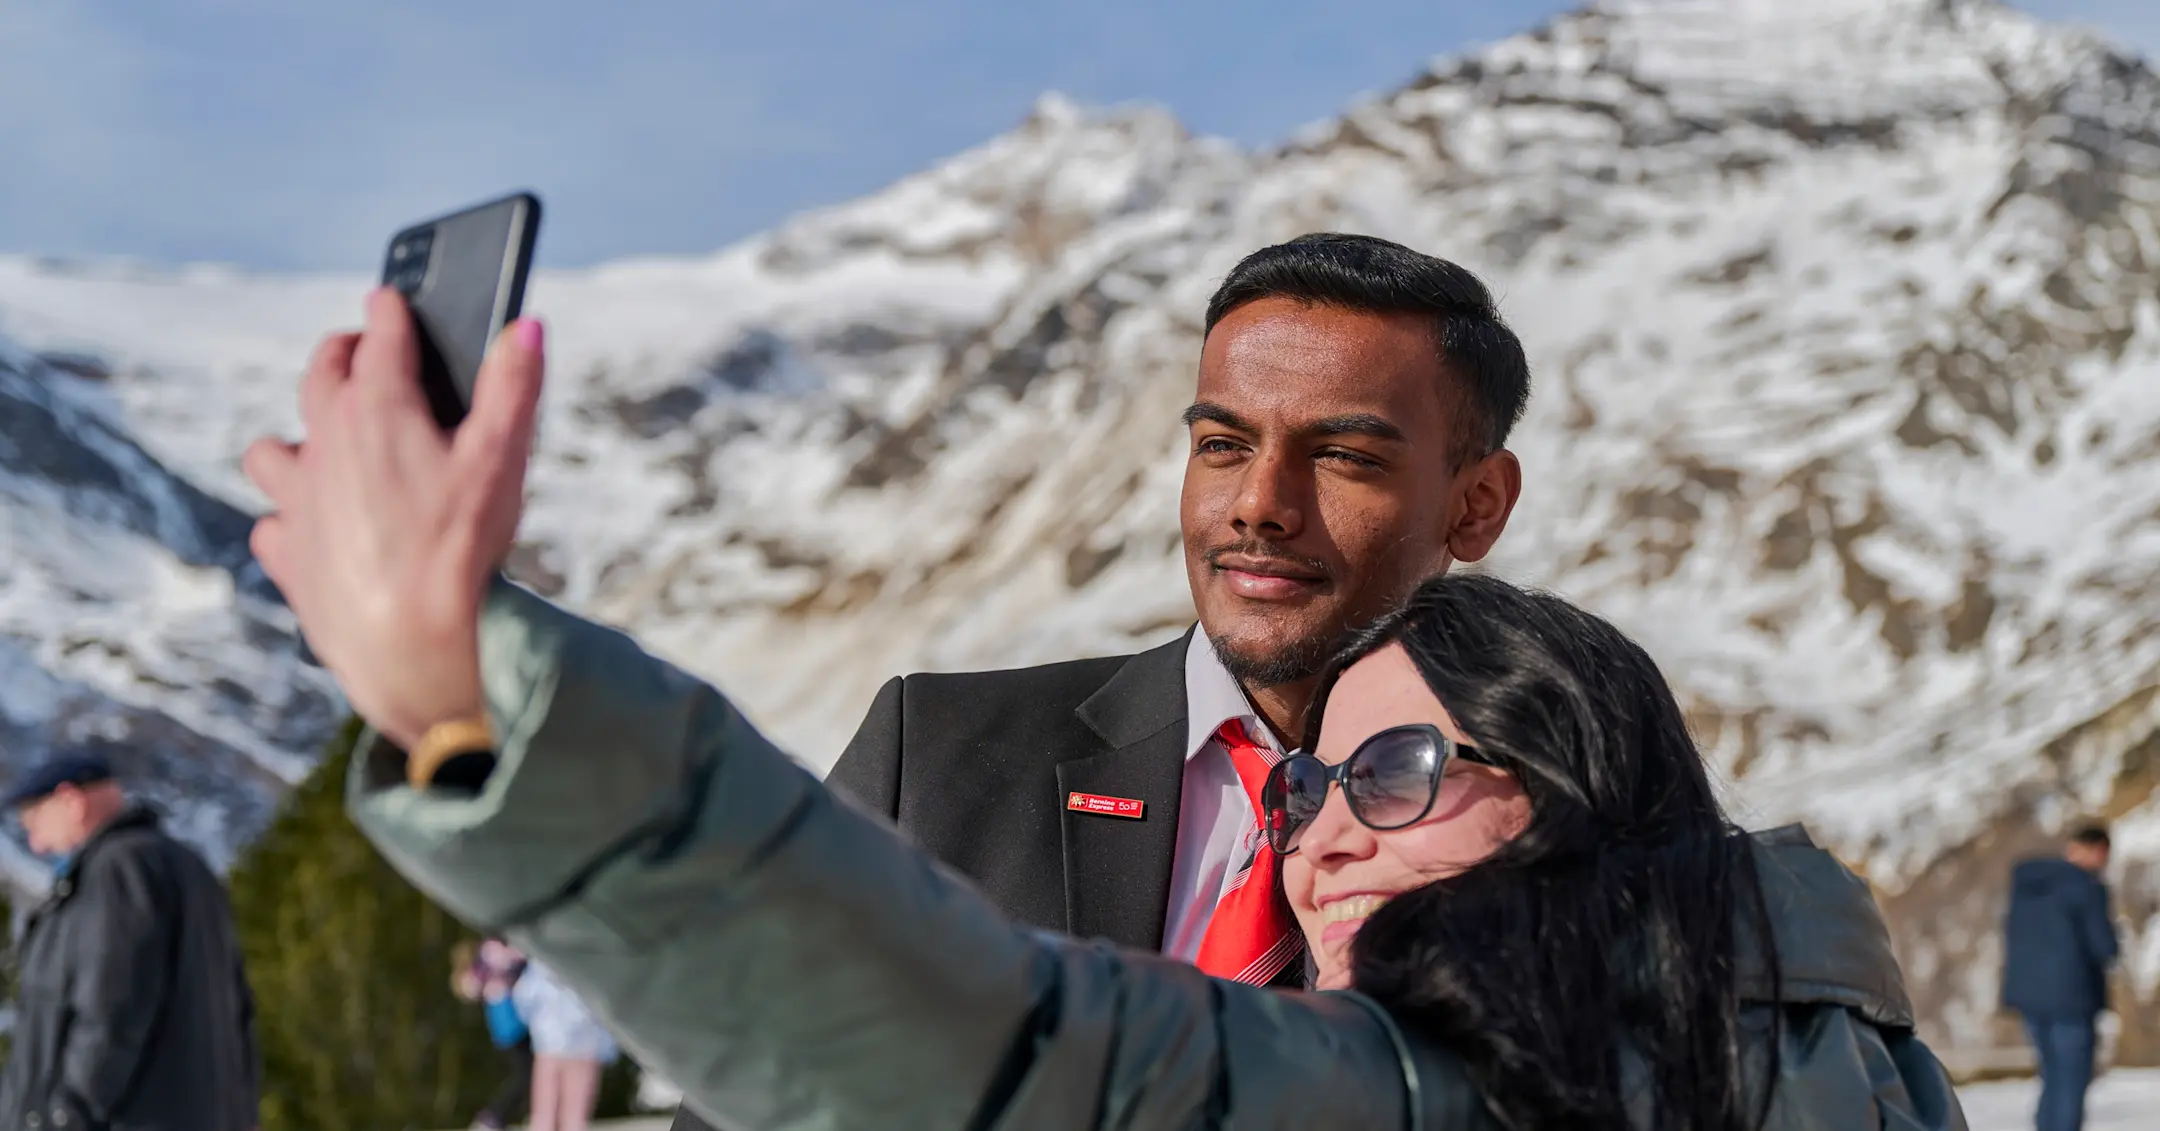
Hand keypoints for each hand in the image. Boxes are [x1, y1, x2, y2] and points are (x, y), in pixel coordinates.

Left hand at [243, 288, 544, 748]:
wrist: (411, 646)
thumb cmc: (460, 551)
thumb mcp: (503, 459)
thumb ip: (514, 386)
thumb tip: (524, 326)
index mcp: (378, 410)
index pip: (380, 336)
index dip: (390, 311)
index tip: (390, 298)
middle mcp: (324, 443)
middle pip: (320, 375)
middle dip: (342, 354)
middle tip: (363, 352)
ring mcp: (297, 499)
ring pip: (271, 450)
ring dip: (298, 440)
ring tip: (327, 450)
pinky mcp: (288, 553)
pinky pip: (274, 522)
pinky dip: (293, 518)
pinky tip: (320, 528)